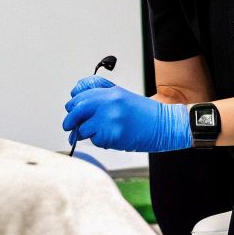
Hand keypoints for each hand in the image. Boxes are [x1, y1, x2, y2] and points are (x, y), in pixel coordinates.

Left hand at [62, 80, 190, 151]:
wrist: (165, 125)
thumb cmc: (145, 113)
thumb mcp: (123, 96)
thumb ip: (103, 95)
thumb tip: (79, 99)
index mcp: (111, 92)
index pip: (82, 94)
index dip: (73, 103)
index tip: (71, 110)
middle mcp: (108, 103)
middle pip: (77, 110)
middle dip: (70, 120)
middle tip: (68, 127)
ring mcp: (110, 120)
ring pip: (84, 128)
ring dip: (86, 133)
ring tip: (100, 133)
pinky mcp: (112, 135)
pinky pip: (96, 141)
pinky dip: (100, 142)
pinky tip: (113, 138)